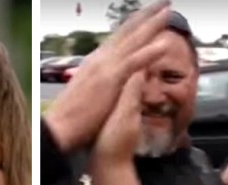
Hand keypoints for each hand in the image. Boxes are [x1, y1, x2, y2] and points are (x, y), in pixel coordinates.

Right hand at [44, 0, 170, 152]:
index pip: (120, 39)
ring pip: (133, 40)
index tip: (150, 16)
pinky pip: (134, 62)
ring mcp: (105, 66)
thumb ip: (101, 85)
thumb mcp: (89, 95)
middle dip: (147, 15)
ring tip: (169, 9)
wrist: (59, 128)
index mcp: (96, 62)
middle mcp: (101, 58)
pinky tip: (165, 43)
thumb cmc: (73, 119)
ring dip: (152, 23)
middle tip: (165, 1)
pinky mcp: (109, 79)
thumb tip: (108, 84)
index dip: (136, 26)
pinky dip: (149, 51)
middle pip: (128, 31)